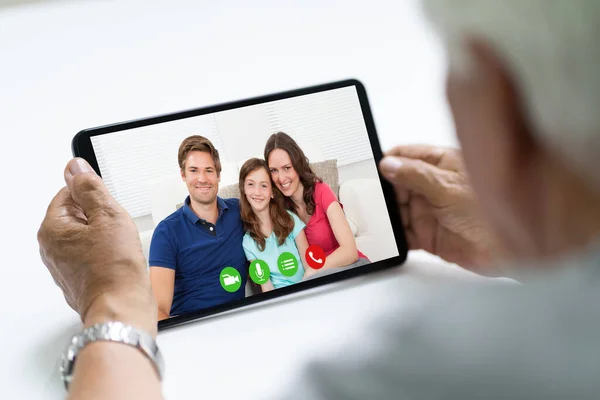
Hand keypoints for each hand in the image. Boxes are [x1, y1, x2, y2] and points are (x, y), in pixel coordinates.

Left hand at [38, 158, 156, 334]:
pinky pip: (94, 255)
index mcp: (53, 229)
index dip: (95, 197)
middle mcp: (53, 248)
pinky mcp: (79, 278)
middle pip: (80, 215)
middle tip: (117, 230)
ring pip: (89, 236)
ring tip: (120, 248)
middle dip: (102, 218)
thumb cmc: (115, 271)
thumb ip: (90, 188)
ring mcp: (65, 265)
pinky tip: (120, 262)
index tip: (109, 207)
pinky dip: (108, 255)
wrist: (122, 309)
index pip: (69, 193)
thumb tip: (75, 168)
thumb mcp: (108, 216)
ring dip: (107, 237)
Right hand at [379, 145, 500, 272]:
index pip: (406, 155)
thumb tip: (388, 164)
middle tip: (363, 194)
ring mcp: (429, 210)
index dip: (387, 160)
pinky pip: (403, 233)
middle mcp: (433, 186)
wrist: (509, 250)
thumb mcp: (447, 187)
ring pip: (397, 209)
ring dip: (385, 213)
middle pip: (396, 184)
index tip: (370, 167)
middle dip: (381, 190)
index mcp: (441, 164)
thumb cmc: (491, 211)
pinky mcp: (428, 235)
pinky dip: (393, 235)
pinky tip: (385, 235)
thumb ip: (415, 175)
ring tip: (370, 216)